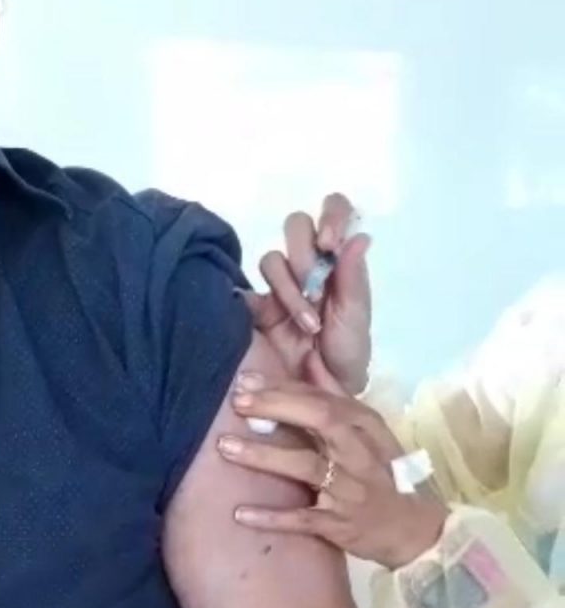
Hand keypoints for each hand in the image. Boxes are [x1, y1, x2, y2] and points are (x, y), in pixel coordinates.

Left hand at [218, 360, 447, 568]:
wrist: (411, 527)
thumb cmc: (379, 470)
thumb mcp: (366, 428)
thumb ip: (333, 392)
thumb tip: (308, 355)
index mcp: (363, 425)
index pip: (322, 398)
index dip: (282, 389)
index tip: (245, 381)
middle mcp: (358, 452)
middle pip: (319, 421)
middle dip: (276, 408)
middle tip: (236, 403)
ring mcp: (350, 489)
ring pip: (305, 467)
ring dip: (264, 456)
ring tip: (225, 447)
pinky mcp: (339, 524)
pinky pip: (303, 519)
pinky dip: (272, 517)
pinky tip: (240, 514)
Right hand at [246, 194, 371, 394]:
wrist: (322, 394)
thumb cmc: (347, 355)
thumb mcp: (355, 319)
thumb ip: (353, 279)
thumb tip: (359, 237)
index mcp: (338, 261)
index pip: (335, 213)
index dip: (330, 215)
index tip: (330, 243)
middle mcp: (308, 265)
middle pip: (296, 226)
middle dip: (304, 253)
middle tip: (316, 287)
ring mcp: (280, 285)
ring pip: (272, 258)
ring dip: (291, 288)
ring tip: (307, 323)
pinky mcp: (256, 307)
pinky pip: (247, 290)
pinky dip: (259, 300)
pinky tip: (272, 319)